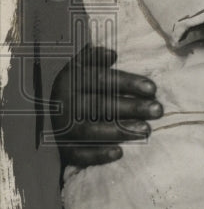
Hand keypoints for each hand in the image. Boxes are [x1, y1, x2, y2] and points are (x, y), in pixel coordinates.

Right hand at [51, 44, 161, 167]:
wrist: (40, 112)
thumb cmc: (72, 87)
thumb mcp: (77, 67)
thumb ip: (94, 58)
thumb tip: (111, 54)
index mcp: (70, 80)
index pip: (102, 80)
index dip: (128, 83)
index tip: (153, 89)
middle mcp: (65, 103)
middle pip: (101, 105)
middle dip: (132, 108)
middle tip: (158, 110)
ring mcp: (62, 127)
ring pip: (91, 129)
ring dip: (120, 131)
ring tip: (146, 130)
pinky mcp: (61, 148)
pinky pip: (78, 154)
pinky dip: (98, 154)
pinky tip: (119, 152)